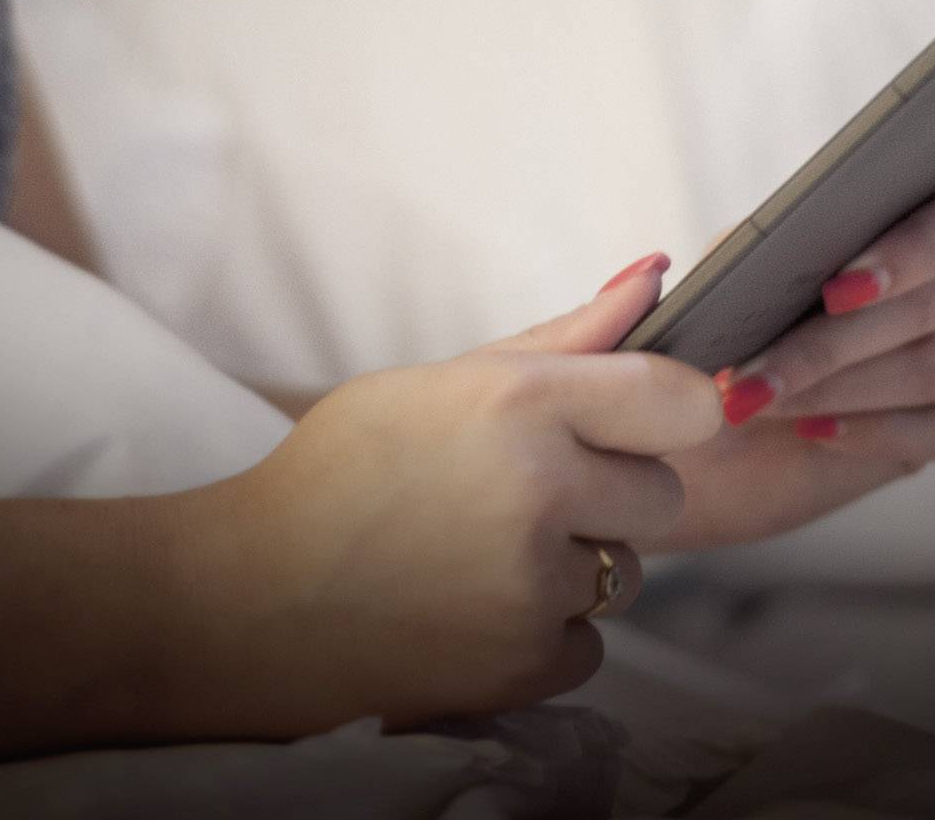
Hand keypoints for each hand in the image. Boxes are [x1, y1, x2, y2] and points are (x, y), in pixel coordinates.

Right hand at [193, 257, 719, 731]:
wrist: (252, 598)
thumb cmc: (343, 472)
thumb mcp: (442, 381)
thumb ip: (564, 338)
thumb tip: (656, 271)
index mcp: (520, 402)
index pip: (682, 400)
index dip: (671, 411)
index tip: (639, 422)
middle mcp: (539, 490)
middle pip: (662, 494)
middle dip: (612, 494)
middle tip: (527, 495)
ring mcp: (534, 585)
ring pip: (626, 572)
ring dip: (576, 567)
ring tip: (482, 555)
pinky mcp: (525, 663)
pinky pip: (589, 642)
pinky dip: (544, 632)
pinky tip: (471, 610)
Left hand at [657, 177, 934, 552]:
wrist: (684, 441)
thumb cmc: (696, 354)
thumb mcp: (686, 306)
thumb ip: (690, 280)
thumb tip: (659, 269)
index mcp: (884, 228)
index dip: (919, 244)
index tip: (839, 284)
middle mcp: (926, 288)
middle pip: (932, 300)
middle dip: (832, 342)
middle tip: (750, 373)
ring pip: (930, 366)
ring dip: (836, 388)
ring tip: (754, 404)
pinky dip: (880, 431)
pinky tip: (814, 434)